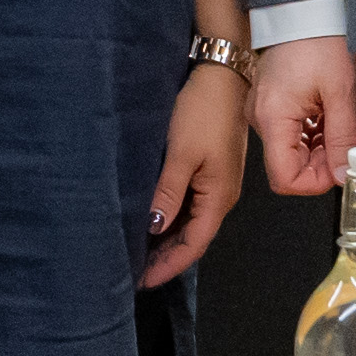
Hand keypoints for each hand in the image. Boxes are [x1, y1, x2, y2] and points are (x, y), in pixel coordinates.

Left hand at [145, 65, 249, 289]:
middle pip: (192, 238)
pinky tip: (151, 219)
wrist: (222, 75)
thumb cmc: (203, 112)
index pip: (193, 245)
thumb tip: (153, 228)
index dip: (167, 266)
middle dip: (165, 257)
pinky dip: (171, 217)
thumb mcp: (181, 154)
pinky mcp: (210, 170)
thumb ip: (168, 193)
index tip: (141, 280)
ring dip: (166, 238)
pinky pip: (190, 204)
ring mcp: (217, 183)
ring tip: (136, 250)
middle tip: (133, 270)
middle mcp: (221, 196)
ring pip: (190, 222)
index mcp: (219, 198)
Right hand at [247, 40, 355, 195]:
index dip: (315, 182)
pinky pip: (288, 134)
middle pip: (287, 166)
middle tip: (345, 144)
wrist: (303, 10)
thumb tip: (345, 173)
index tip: (340, 169)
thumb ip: (342, 138)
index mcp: (273, 118)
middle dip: (320, 164)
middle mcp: (261, 119)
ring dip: (317, 149)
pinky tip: (327, 118)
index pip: (284, 177)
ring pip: (290, 152)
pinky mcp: (269, 105)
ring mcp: (262, 112)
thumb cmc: (319, 42)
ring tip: (337, 123)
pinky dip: (310, 135)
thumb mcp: (340, 93)